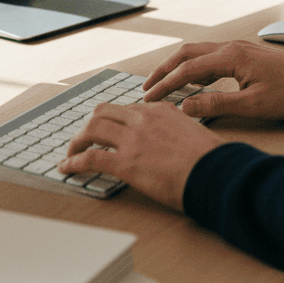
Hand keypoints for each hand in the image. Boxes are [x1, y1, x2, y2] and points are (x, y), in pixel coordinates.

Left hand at [59, 102, 221, 210]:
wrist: (217, 173)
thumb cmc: (212, 160)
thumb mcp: (193, 133)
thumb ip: (175, 130)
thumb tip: (170, 141)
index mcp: (159, 111)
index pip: (126, 109)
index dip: (112, 121)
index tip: (107, 130)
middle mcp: (142, 119)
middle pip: (102, 112)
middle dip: (89, 125)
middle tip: (83, 138)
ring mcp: (132, 139)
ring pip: (91, 129)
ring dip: (77, 140)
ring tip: (71, 152)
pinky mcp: (126, 163)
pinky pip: (90, 158)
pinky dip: (74, 161)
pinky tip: (66, 167)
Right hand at [142, 40, 283, 120]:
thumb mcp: (254, 105)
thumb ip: (217, 104)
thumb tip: (185, 106)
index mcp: (230, 57)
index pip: (187, 69)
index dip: (165, 84)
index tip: (149, 98)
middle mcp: (230, 47)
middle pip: (186, 54)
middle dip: (164, 70)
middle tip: (147, 89)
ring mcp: (236, 48)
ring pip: (197, 53)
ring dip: (178, 67)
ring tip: (163, 85)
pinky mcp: (243, 54)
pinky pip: (209, 57)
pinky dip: (194, 67)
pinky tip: (193, 83)